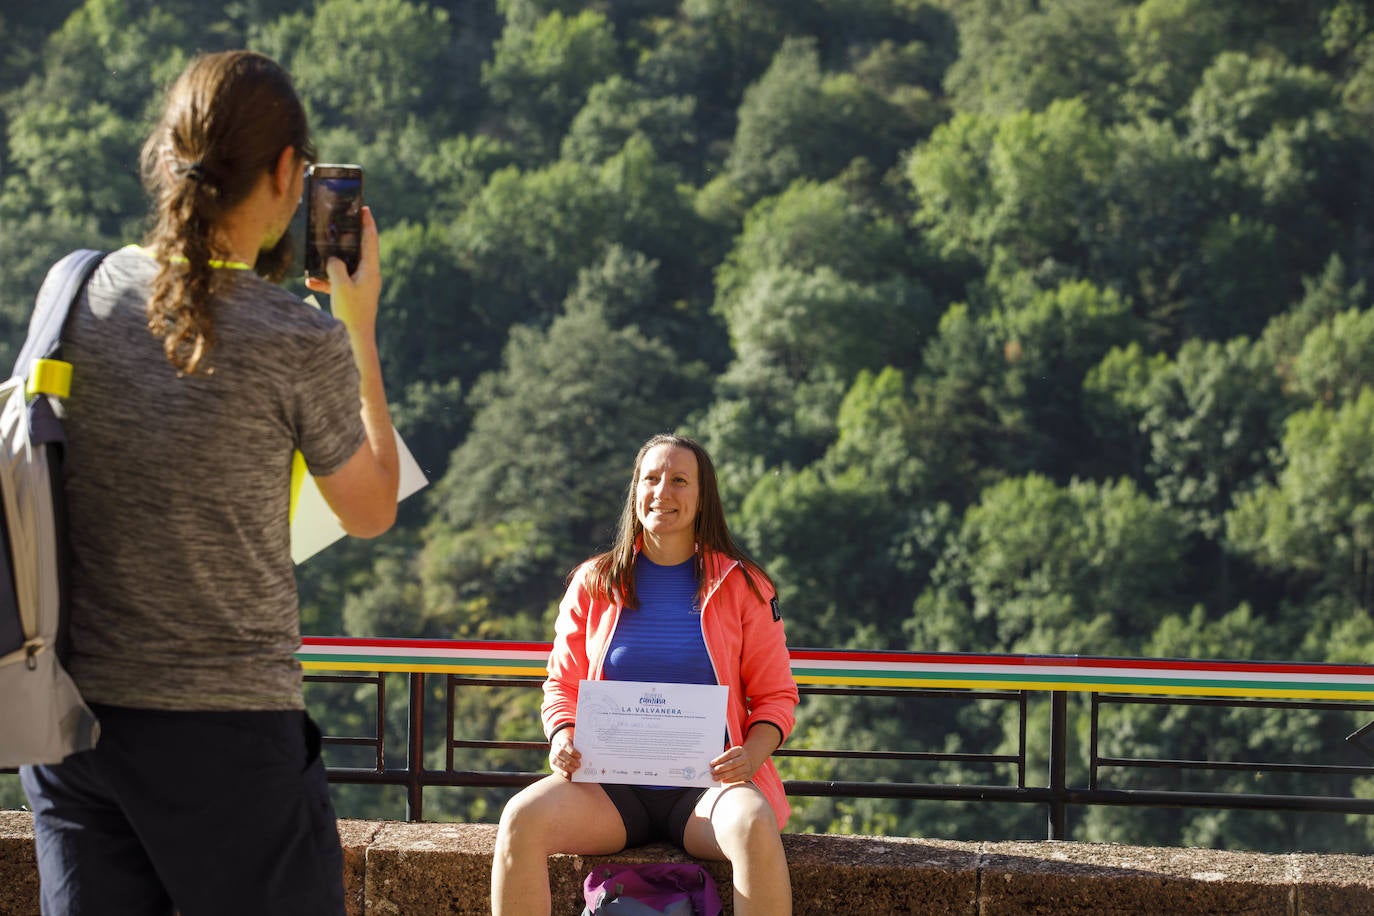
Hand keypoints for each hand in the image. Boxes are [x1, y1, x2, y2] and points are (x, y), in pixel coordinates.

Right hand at [305, 205, 381, 337]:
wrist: (355, 340)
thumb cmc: (351, 312)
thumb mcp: (340, 286)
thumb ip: (335, 267)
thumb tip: (333, 260)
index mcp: (370, 270)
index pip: (371, 240)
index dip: (367, 223)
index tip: (364, 208)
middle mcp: (369, 276)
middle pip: (359, 250)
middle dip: (348, 237)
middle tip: (340, 222)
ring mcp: (362, 286)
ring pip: (347, 266)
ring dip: (333, 260)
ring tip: (320, 250)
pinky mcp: (353, 296)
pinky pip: (339, 282)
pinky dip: (326, 280)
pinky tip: (310, 281)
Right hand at [549, 728, 580, 780]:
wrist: (560, 744)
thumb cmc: (571, 745)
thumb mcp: (574, 743)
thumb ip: (579, 747)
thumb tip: (588, 753)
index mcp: (561, 740)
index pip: (566, 744)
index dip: (573, 751)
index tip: (580, 756)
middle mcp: (555, 747)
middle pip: (560, 753)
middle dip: (570, 760)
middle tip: (579, 765)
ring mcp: (552, 754)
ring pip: (555, 761)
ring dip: (565, 766)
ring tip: (574, 770)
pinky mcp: (551, 762)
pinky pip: (554, 767)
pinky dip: (560, 772)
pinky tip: (567, 775)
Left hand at [709, 745, 755, 784]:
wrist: (751, 759)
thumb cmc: (737, 756)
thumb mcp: (733, 752)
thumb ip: (724, 757)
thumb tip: (713, 765)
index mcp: (740, 750)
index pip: (729, 754)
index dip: (720, 759)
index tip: (712, 763)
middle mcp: (745, 758)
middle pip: (732, 764)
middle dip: (721, 768)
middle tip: (712, 772)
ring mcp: (748, 767)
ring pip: (735, 772)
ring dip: (723, 776)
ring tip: (715, 778)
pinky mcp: (748, 775)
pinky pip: (738, 779)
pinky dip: (729, 780)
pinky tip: (723, 780)